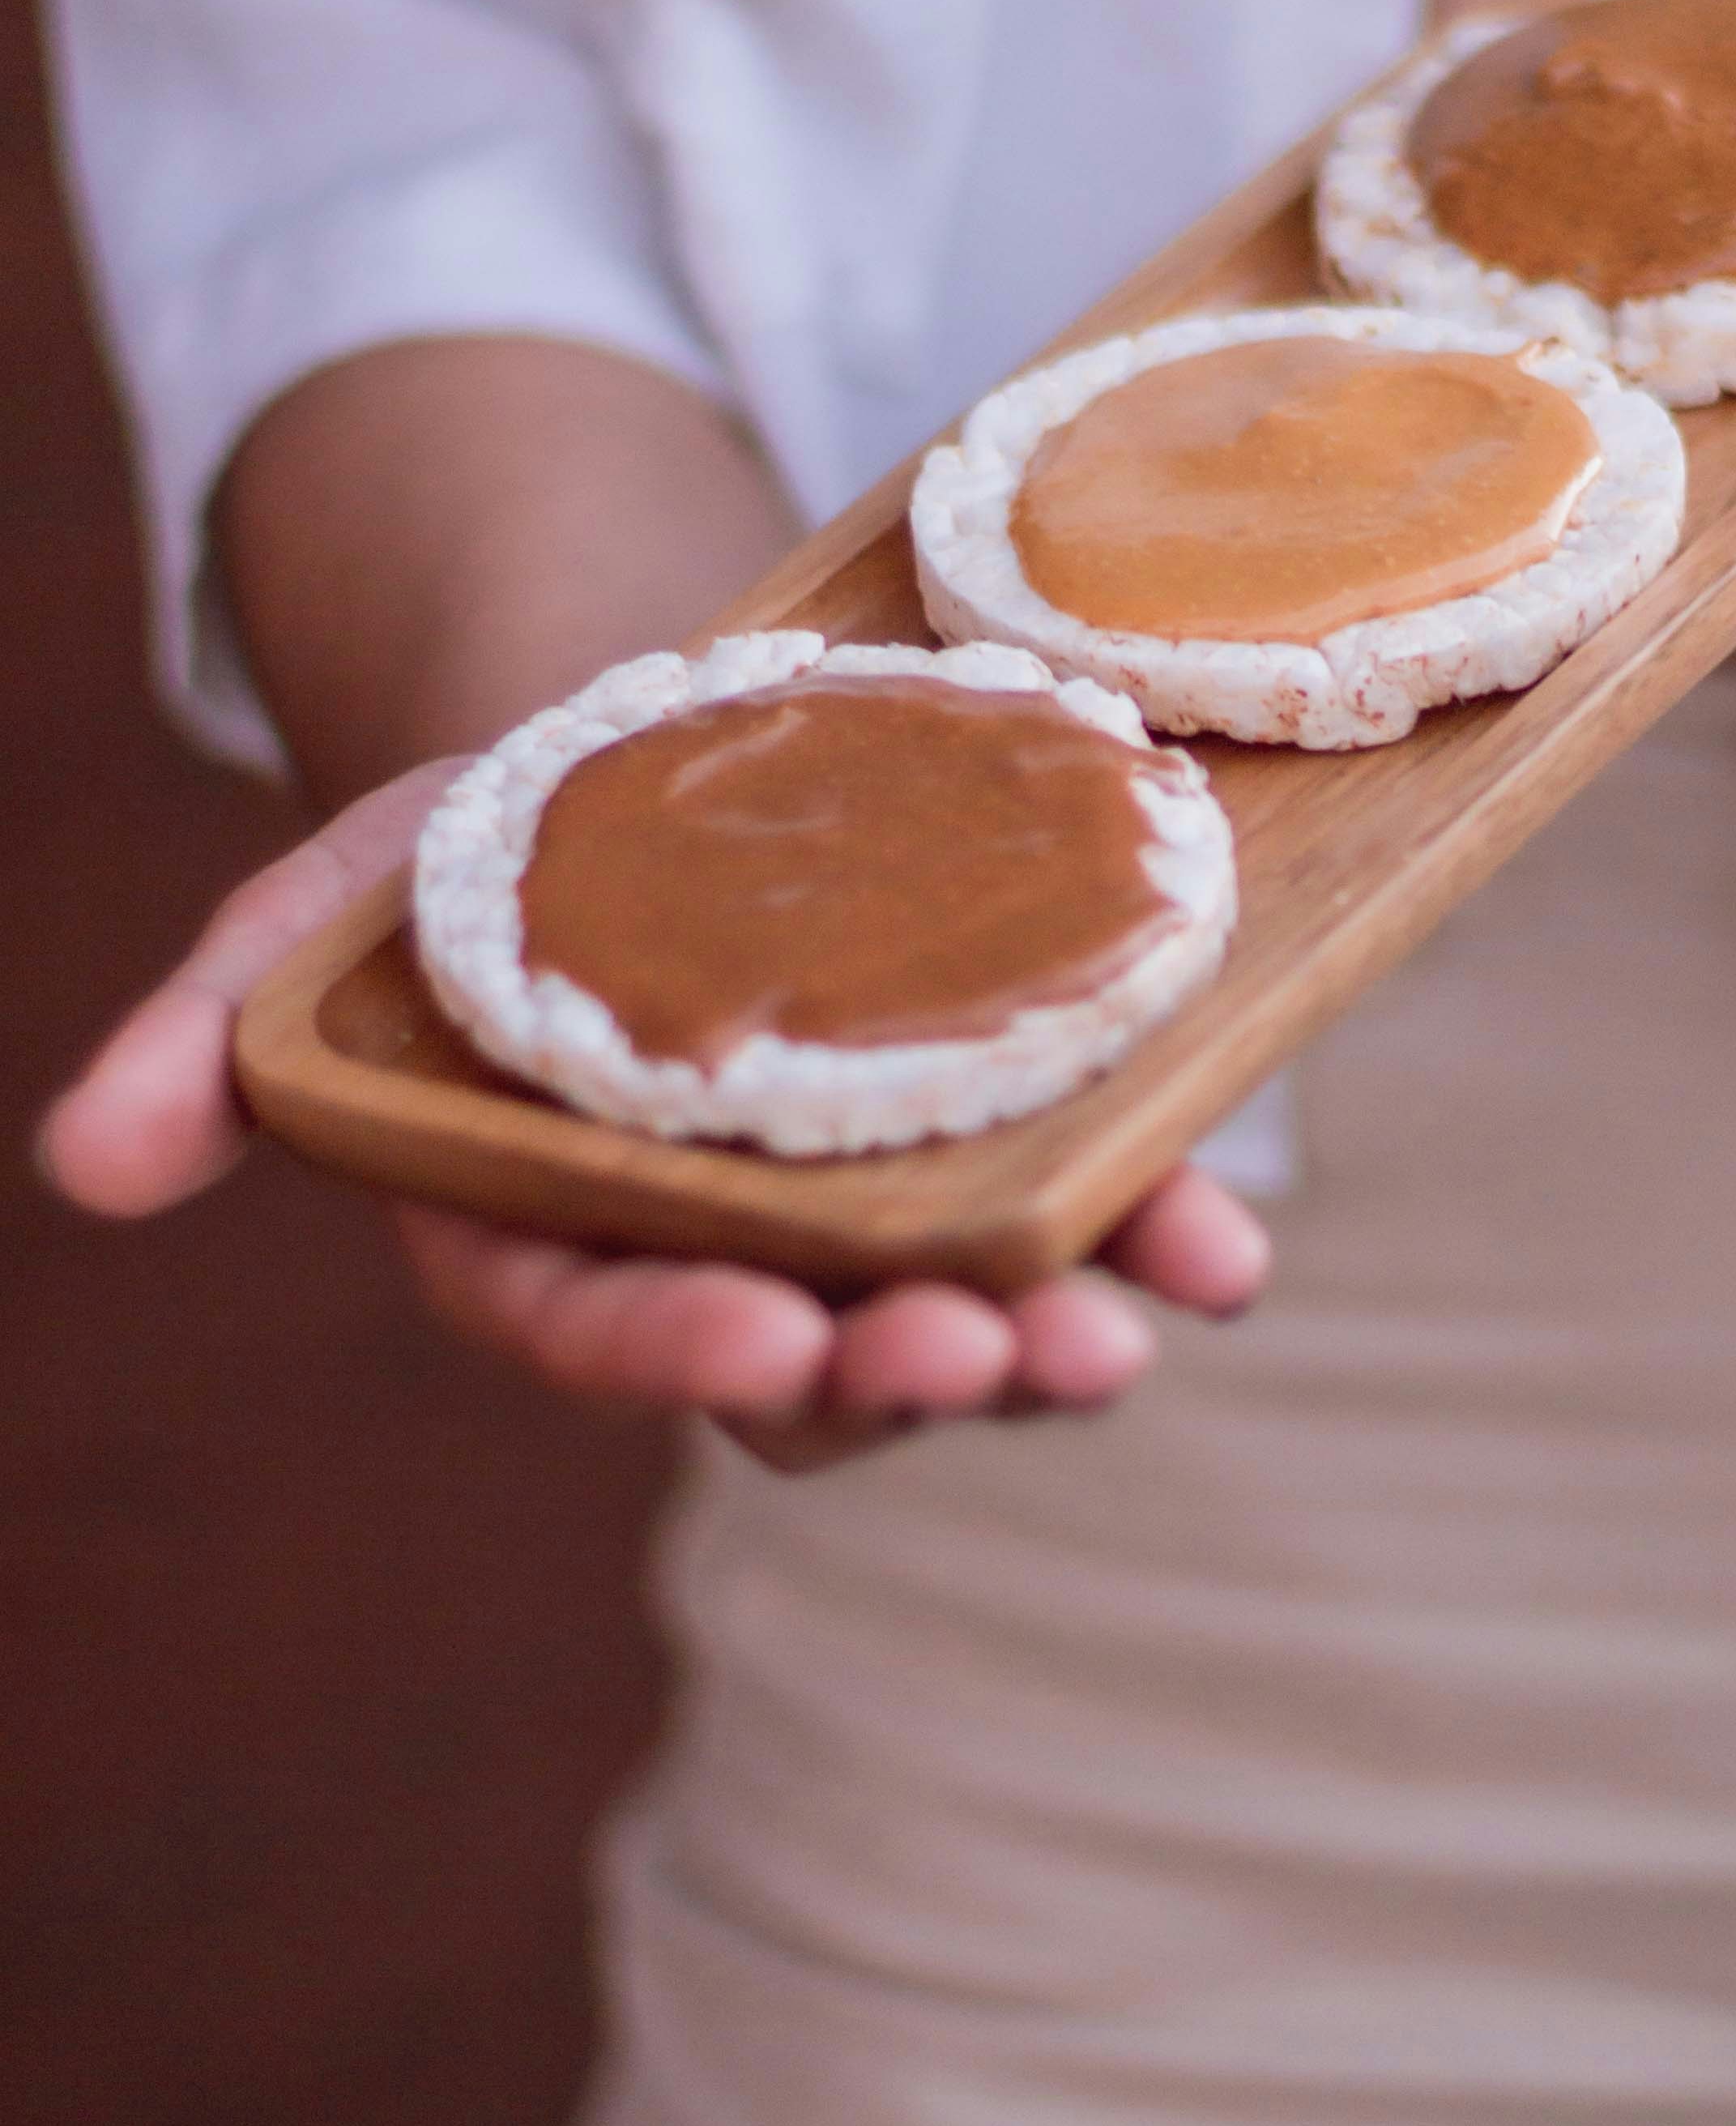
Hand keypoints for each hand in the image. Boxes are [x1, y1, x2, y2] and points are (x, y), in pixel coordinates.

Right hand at [37, 769, 1271, 1470]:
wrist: (651, 751)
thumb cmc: (478, 849)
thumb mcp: (336, 904)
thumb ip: (221, 1031)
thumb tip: (81, 1162)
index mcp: (552, 1226)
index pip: (598, 1325)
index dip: (675, 1355)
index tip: (764, 1352)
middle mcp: (721, 1250)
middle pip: (813, 1364)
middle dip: (909, 1374)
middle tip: (995, 1350)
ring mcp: (872, 1205)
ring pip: (963, 1311)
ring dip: (1061, 1324)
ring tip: (1162, 1297)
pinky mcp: (996, 1127)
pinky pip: (1081, 1196)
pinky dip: (1162, 1216)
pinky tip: (1231, 1228)